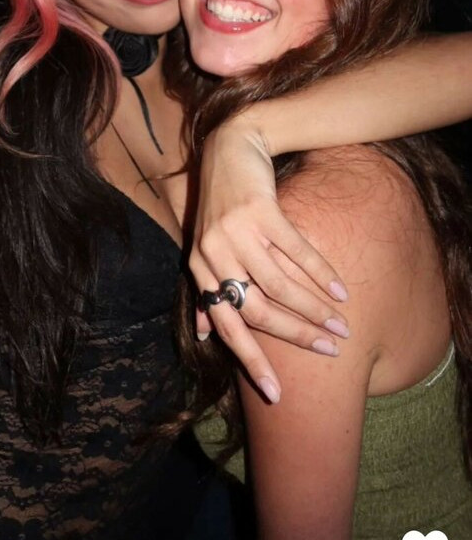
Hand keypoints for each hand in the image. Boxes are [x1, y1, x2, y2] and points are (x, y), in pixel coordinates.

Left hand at [189, 116, 349, 400]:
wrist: (230, 145)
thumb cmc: (221, 201)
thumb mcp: (205, 246)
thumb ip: (207, 288)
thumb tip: (206, 336)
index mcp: (200, 269)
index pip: (227, 326)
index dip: (252, 361)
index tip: (276, 394)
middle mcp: (214, 254)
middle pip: (259, 309)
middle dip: (296, 336)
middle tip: (330, 350)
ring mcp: (237, 232)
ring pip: (281, 284)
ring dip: (315, 308)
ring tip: (341, 324)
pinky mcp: (261, 211)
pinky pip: (296, 250)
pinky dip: (320, 272)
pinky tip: (340, 288)